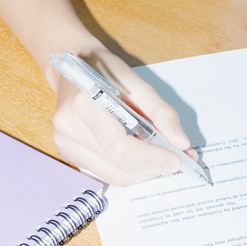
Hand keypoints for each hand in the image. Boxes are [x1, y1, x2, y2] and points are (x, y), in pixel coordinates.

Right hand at [50, 47, 193, 185]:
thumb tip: (181, 142)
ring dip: (142, 172)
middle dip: (152, 168)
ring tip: (160, 159)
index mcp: (85, 104)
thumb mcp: (136, 82)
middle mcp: (70, 128)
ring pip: (113, 176)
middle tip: (176, 162)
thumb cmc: (104, 71)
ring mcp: (65, 144)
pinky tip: (140, 157)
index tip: (176, 161)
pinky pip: (105, 173)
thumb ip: (161, 112)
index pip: (120, 146)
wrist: (73, 69)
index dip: (151, 158)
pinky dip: (129, 170)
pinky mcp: (68, 153)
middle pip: (118, 166)